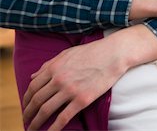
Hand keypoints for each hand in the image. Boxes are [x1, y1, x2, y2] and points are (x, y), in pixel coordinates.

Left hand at [23, 25, 156, 130]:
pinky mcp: (82, 99)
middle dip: (28, 113)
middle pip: (36, 100)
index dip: (26, 99)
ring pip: (46, 111)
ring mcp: (70, 90)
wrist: (113, 54)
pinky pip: (63, 118)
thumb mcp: (67, 53)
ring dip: (35, 123)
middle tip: (25, 121)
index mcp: (54, 67)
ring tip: (31, 129)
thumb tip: (33, 76)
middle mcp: (59, 79)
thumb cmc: (91, 52)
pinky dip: (53, 129)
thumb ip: (49, 64)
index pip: (33, 87)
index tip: (25, 106)